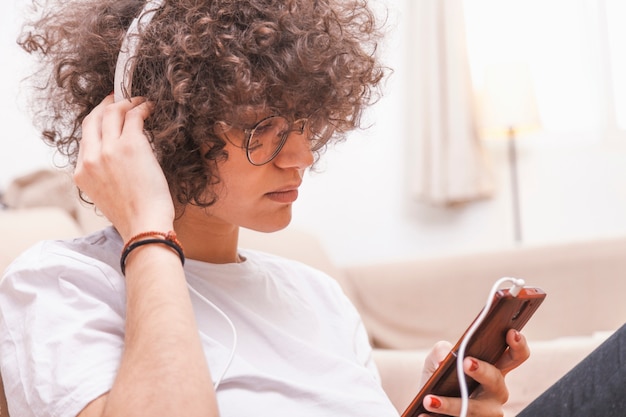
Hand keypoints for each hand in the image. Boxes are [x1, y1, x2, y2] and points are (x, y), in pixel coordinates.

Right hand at [74, 95, 174, 240]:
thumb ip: (103, 176)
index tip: (107, 114)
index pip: (85, 138)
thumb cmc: (133, 216)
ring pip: (112, 113)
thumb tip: (116, 161)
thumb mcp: (105, 196)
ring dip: (125, 102)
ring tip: (138, 100)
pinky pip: (133, 116)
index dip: (97, 122)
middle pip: (93, 119)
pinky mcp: (130, 145)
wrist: (143, 225)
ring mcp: (109, 150)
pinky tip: (148, 107)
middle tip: (118, 97)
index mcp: (81, 173)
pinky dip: (141, 107)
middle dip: (106, 104)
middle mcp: (90, 158)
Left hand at [420, 329, 529, 416]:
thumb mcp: (436, 359)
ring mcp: (487, 413)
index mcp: (494, 369)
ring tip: (430, 400)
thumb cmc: (439, 378)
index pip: (515, 356)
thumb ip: (440, 350)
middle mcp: (496, 392)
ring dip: (451, 404)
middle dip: (482, 371)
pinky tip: (423, 414)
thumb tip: (444, 358)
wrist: (426, 406)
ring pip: (476, 410)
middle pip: (496, 381)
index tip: (511, 332)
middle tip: (466, 362)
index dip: (518, 345)